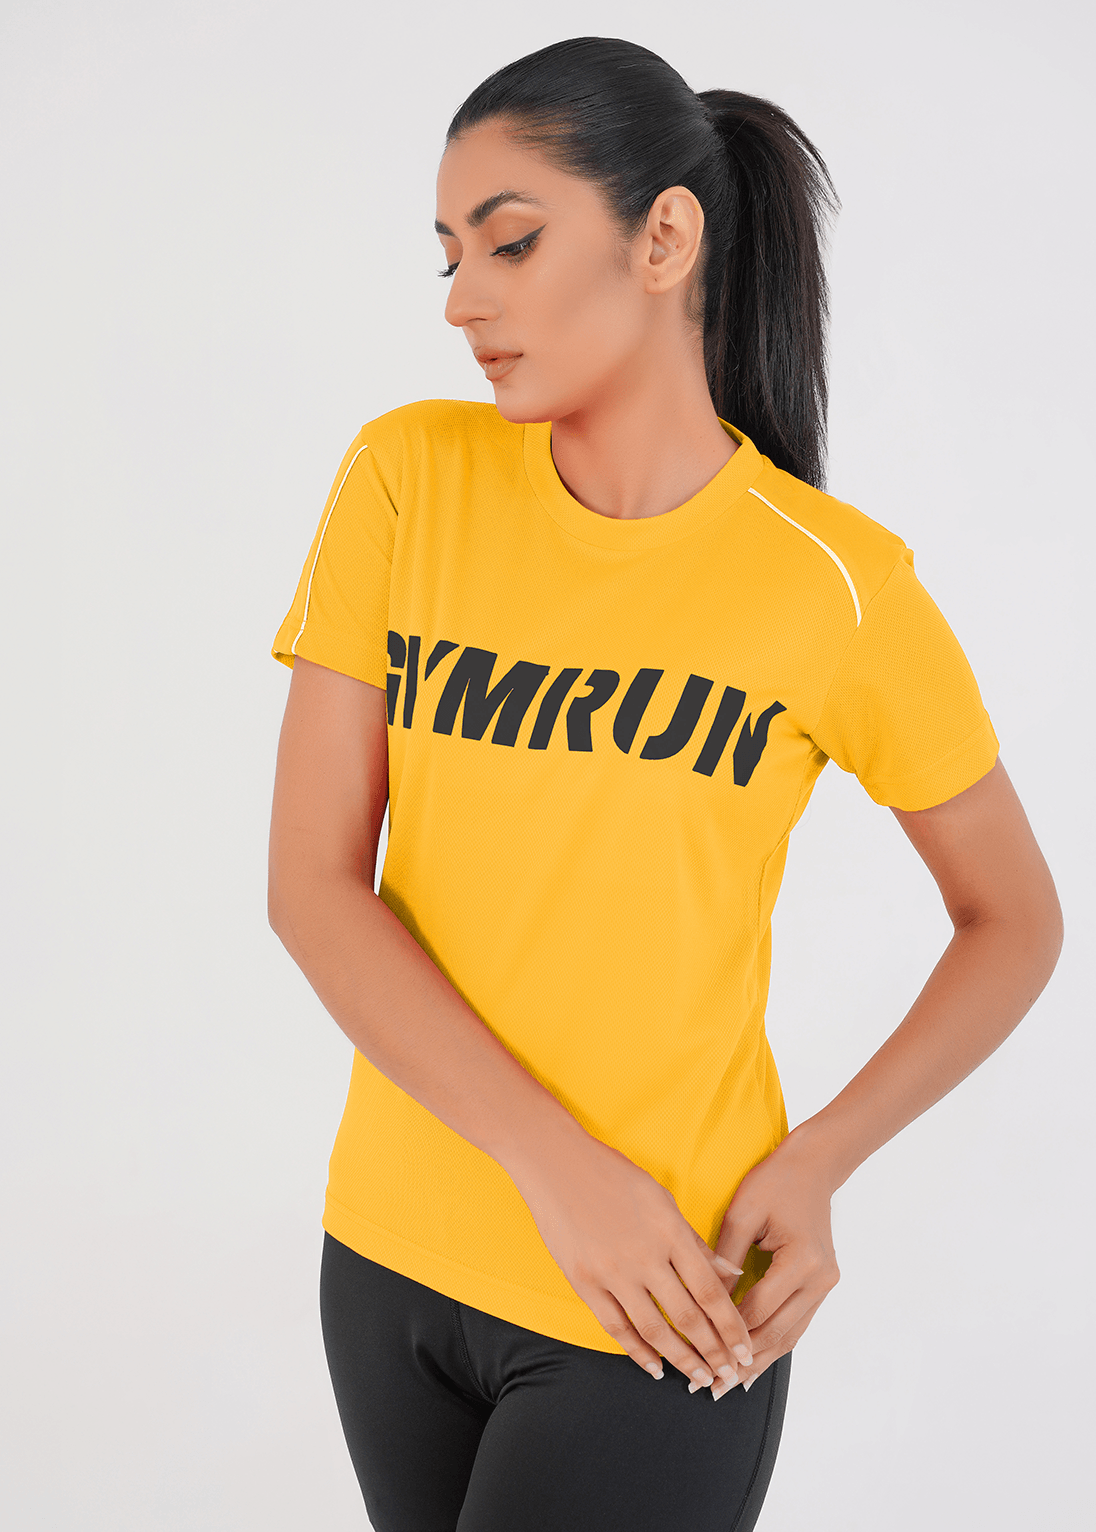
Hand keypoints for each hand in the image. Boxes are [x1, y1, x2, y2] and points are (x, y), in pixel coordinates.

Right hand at [512, 1135, 756, 1391]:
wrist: (556, 1164)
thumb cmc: (613, 1174)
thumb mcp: (661, 1198)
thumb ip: (693, 1239)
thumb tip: (729, 1273)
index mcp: (669, 1231)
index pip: (711, 1290)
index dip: (732, 1326)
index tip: (746, 1350)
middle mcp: (645, 1256)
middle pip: (688, 1317)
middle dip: (714, 1352)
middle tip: (730, 1376)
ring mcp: (612, 1272)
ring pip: (654, 1330)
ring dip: (682, 1360)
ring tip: (701, 1379)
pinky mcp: (584, 1282)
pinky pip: (616, 1327)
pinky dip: (637, 1352)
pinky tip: (655, 1368)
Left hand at [709, 1126, 841, 1389]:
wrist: (814, 1165)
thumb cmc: (774, 1181)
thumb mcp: (742, 1214)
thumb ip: (723, 1260)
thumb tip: (702, 1304)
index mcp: (802, 1261)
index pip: (757, 1310)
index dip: (726, 1337)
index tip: (700, 1358)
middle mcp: (820, 1279)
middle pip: (776, 1333)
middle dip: (742, 1363)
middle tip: (711, 1388)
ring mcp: (826, 1284)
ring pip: (790, 1335)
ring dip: (759, 1361)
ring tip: (729, 1386)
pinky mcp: (822, 1284)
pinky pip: (796, 1323)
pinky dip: (774, 1343)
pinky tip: (754, 1362)